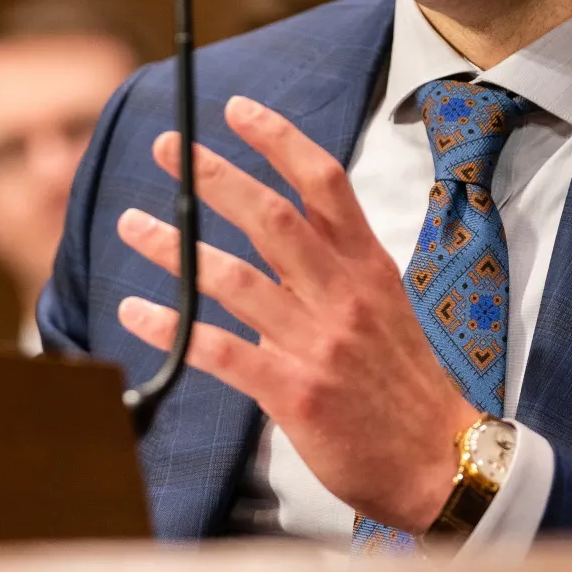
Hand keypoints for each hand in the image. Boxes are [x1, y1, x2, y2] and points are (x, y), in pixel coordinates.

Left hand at [115, 95, 477, 532]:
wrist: (438, 462)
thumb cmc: (406, 386)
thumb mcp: (385, 309)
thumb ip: (334, 271)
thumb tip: (277, 235)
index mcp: (369, 267)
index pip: (324, 183)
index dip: (279, 140)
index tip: (238, 110)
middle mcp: (342, 295)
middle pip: (271, 216)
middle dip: (213, 176)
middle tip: (168, 147)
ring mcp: (318, 343)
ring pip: (234, 277)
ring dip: (176, 247)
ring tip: (132, 223)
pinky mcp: (295, 392)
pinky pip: (222, 350)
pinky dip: (173, 329)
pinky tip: (137, 311)